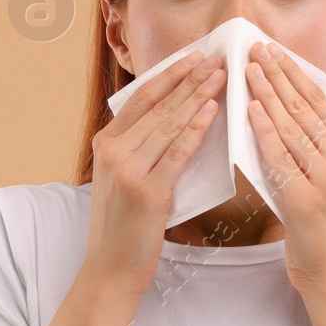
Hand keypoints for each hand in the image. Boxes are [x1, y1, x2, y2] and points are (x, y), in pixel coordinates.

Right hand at [80, 50, 225, 298]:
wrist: (110, 269)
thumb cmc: (123, 226)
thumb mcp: (121, 179)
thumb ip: (140, 150)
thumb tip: (176, 119)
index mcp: (105, 144)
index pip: (141, 99)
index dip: (169, 75)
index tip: (194, 56)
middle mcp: (113, 152)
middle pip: (158, 106)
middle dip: (189, 78)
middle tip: (215, 58)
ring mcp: (128, 171)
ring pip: (169, 123)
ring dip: (198, 95)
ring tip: (220, 75)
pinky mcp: (147, 193)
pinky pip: (177, 153)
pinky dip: (196, 128)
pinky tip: (211, 110)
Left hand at [243, 41, 325, 294]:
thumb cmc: (318, 226)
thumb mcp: (318, 178)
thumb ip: (304, 147)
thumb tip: (275, 111)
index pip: (317, 100)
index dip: (293, 72)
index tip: (272, 49)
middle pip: (304, 106)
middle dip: (277, 73)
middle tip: (254, 47)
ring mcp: (325, 178)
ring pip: (293, 125)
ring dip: (268, 92)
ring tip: (248, 68)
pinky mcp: (307, 199)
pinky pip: (281, 157)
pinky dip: (266, 130)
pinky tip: (252, 109)